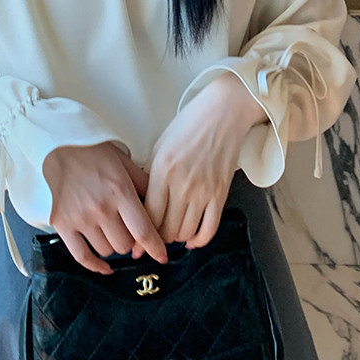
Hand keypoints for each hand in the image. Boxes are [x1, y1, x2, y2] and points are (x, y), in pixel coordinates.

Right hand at [42, 141, 168, 274]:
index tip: (163, 256)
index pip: (144, 231)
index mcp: (120, 192)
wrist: (57, 144)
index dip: (156, 248)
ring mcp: (80, 218)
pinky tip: (105, 266)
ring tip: (111, 231)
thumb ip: (143, 184)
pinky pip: (82, 256)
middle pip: (126, 245)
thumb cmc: (92, 150)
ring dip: (113, 245)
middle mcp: (101, 209)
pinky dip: (95, 265)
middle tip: (128, 229)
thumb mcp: (124, 162)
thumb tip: (163, 202)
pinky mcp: (62, 224)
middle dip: (132, 240)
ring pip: (107, 251)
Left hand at [144, 73, 268, 249]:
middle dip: (157, 240)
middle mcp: (181, 184)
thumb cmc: (188, 125)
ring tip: (172, 235)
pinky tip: (192, 240)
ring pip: (186, 232)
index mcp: (161, 171)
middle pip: (166, 229)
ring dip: (177, 238)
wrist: (223, 112)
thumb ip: (151, 175)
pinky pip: (209, 228)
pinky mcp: (221, 193)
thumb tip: (142, 203)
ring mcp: (203, 190)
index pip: (148, 216)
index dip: (141, 236)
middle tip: (154, 242)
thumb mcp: (160, 146)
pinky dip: (199, 240)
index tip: (136, 247)